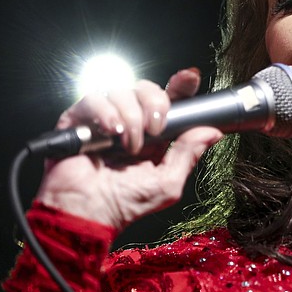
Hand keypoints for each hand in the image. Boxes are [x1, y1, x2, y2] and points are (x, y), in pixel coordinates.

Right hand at [35, 68, 223, 229]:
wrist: (87, 213)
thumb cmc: (125, 203)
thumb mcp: (167, 183)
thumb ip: (188, 155)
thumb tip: (213, 133)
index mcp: (153, 134)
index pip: (169, 98)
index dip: (181, 85)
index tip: (190, 79)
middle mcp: (130, 121)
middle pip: (147, 88)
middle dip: (156, 103)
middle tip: (156, 129)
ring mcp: (104, 118)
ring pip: (122, 91)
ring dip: (132, 117)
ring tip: (128, 145)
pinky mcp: (78, 120)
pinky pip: (94, 99)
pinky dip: (106, 113)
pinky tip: (112, 132)